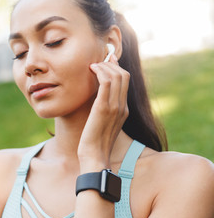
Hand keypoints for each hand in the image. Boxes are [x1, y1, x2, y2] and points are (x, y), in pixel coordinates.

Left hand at [78, 54, 129, 168]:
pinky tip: (91, 70)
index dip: (117, 67)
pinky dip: (100, 72)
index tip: (107, 60)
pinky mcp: (103, 108)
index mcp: (124, 110)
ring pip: (116, 76)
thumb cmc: (95, 142)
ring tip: (92, 65)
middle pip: (124, 75)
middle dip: (111, 64)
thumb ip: (104, 111)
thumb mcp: (103, 124)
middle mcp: (123, 107)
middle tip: (98, 61)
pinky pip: (106, 83)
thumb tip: (96, 99)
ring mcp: (115, 107)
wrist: (94, 157)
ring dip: (104, 66)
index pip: (126, 82)